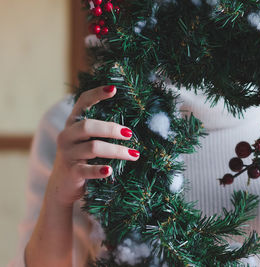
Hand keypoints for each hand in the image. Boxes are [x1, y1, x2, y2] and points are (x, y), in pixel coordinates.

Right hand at [47, 85, 139, 206]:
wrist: (63, 186)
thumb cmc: (83, 159)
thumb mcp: (89, 141)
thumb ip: (102, 131)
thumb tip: (133, 124)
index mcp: (73, 123)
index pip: (82, 102)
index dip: (96, 94)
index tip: (114, 89)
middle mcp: (67, 136)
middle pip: (88, 126)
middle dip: (111, 128)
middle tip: (129, 133)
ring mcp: (68, 154)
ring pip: (93, 147)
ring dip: (116, 150)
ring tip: (134, 154)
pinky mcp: (71, 172)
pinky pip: (86, 170)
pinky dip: (99, 170)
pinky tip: (110, 171)